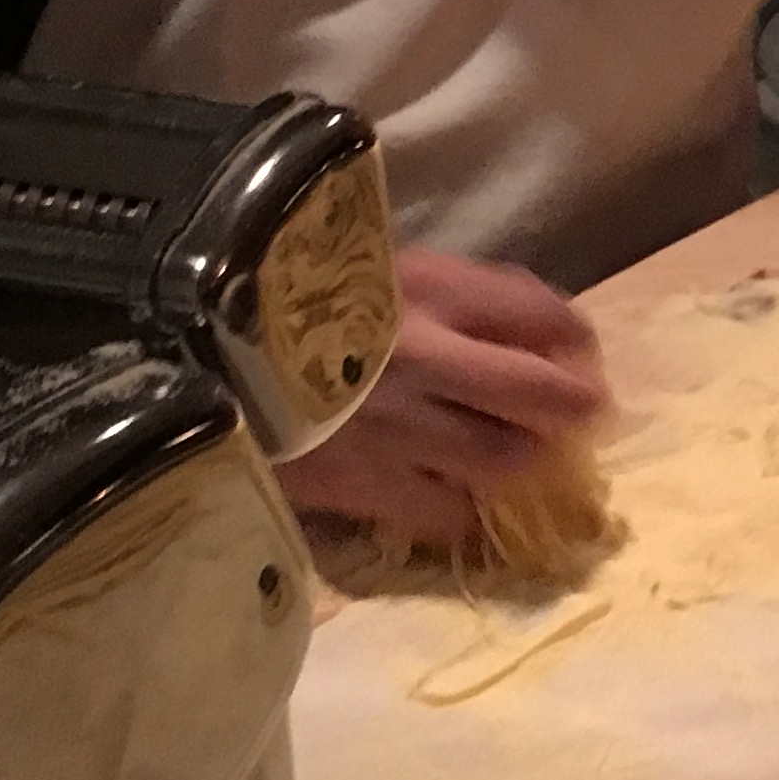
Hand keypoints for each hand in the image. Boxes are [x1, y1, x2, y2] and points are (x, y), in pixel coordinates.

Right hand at [275, 247, 606, 551]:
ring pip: (505, 459)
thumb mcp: (372, 265)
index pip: (540, 312)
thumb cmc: (288, 303)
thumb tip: (534, 321)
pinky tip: (456, 496)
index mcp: (425, 289)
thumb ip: (450, 287)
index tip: (579, 350)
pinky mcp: (368, 487)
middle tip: (581, 414)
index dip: (574, 336)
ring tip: (524, 454)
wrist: (197, 360)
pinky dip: (464, 508)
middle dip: (574, 405)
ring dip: (527, 457)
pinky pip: (448, 514)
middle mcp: (426, 357)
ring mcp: (400, 429)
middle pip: (540, 393)